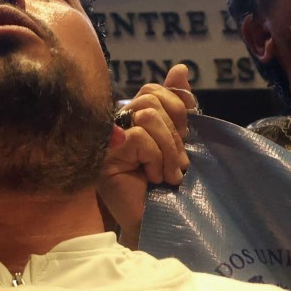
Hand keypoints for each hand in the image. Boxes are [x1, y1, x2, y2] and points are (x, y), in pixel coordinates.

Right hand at [96, 64, 195, 244]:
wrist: (158, 221)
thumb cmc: (169, 187)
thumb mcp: (180, 141)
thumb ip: (179, 107)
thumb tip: (180, 68)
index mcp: (136, 117)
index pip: (155, 89)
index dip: (178, 108)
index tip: (185, 138)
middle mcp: (119, 123)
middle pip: (152, 98)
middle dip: (175, 133)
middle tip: (178, 164)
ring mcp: (109, 138)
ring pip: (148, 115)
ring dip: (167, 150)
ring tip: (166, 175)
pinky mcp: (105, 154)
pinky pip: (139, 136)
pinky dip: (154, 158)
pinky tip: (150, 178)